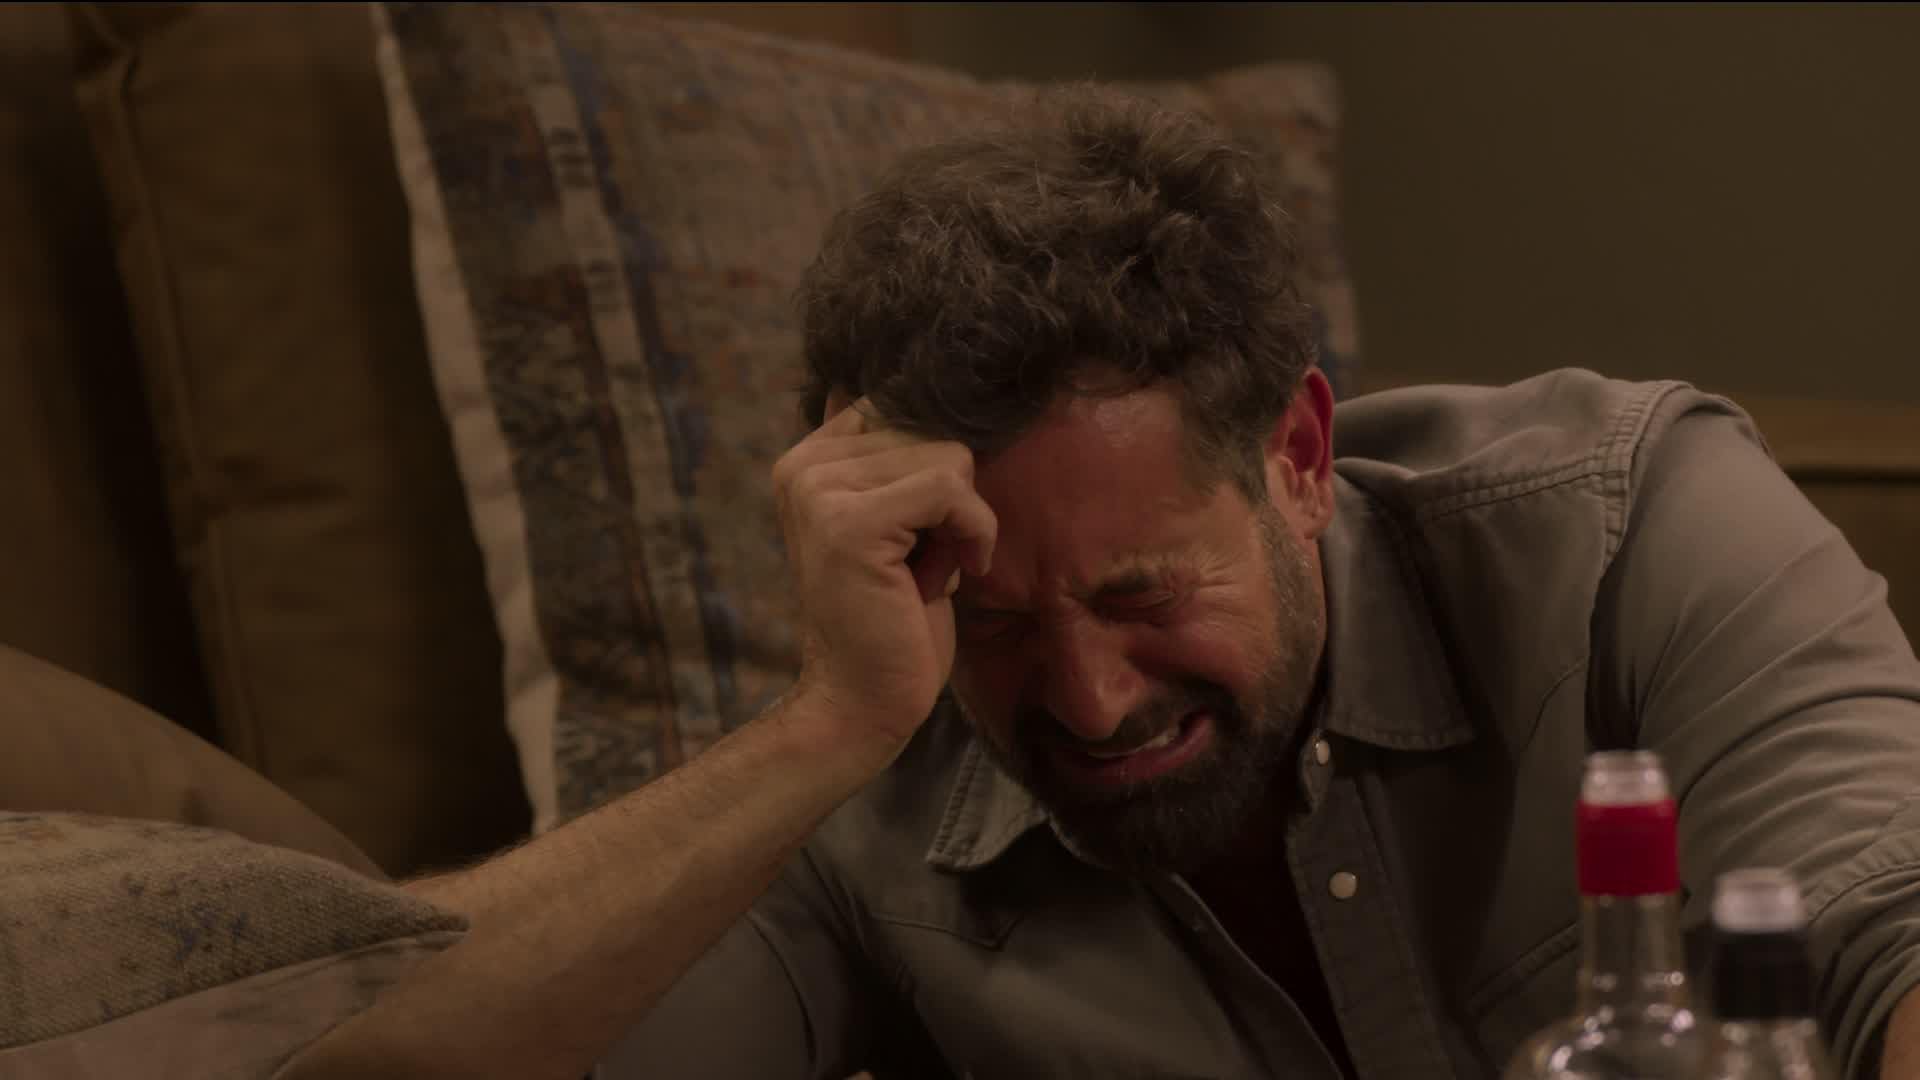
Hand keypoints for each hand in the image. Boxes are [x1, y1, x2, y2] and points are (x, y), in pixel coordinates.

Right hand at [771, 398, 996, 754]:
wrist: (863, 700)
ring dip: (961, 522)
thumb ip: (890, 460)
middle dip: (951, 498)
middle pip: (932, 428)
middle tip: (919, 560)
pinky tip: (950, 577)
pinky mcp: (851, 522)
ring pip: (948, 456)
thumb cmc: (892, 617)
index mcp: (808, 459)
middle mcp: (803, 465)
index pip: (904, 404)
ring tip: (924, 570)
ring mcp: (820, 491)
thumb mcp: (895, 523)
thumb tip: (913, 385)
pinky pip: (950, 489)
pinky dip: (973, 534)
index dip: (936, 466)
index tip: (919, 529)